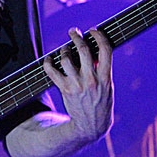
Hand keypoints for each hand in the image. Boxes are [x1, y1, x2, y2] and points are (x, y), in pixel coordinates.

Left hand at [43, 27, 113, 143]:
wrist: (92, 126)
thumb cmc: (101, 103)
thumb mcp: (108, 87)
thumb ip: (102, 70)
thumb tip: (93, 52)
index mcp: (105, 78)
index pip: (105, 50)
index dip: (99, 36)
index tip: (93, 30)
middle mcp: (91, 79)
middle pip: (83, 50)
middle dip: (76, 37)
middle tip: (73, 31)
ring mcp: (77, 84)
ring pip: (66, 58)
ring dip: (64, 50)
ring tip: (65, 49)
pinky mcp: (64, 89)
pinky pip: (52, 71)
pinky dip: (48, 63)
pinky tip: (48, 59)